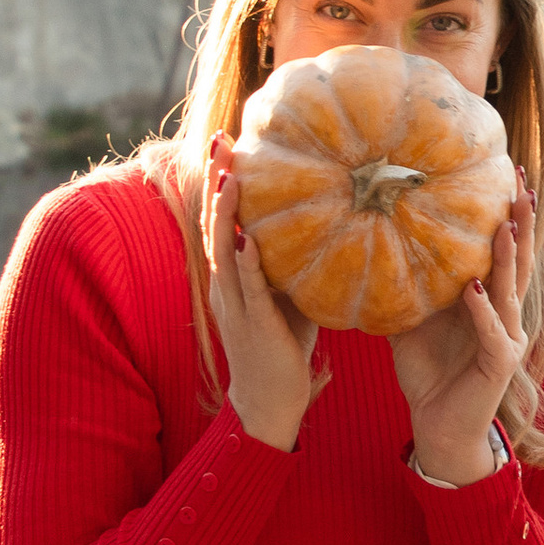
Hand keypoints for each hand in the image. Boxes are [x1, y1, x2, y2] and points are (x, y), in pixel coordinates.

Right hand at [206, 137, 317, 448]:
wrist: (268, 403)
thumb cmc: (282, 346)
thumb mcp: (287, 295)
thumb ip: (293, 263)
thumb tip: (329, 220)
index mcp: (231, 276)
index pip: (222, 219)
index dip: (222, 182)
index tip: (228, 145)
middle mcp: (225, 285)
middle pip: (214, 224)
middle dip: (216, 182)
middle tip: (221, 140)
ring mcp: (234, 305)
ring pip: (223, 250)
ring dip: (225, 213)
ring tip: (229, 174)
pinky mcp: (252, 325)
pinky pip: (249, 290)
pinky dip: (246, 262)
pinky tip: (248, 238)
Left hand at [390, 176, 534, 485]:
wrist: (437, 429)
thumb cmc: (427, 374)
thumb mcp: (409, 324)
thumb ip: (403, 290)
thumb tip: (366, 248)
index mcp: (488, 301)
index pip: (502, 250)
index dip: (507, 215)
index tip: (506, 175)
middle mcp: (505, 315)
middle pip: (518, 259)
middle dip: (521, 221)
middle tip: (520, 182)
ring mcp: (507, 338)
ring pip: (511, 289)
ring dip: (507, 257)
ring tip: (504, 223)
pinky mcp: (500, 364)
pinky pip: (492, 331)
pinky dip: (481, 310)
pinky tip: (473, 288)